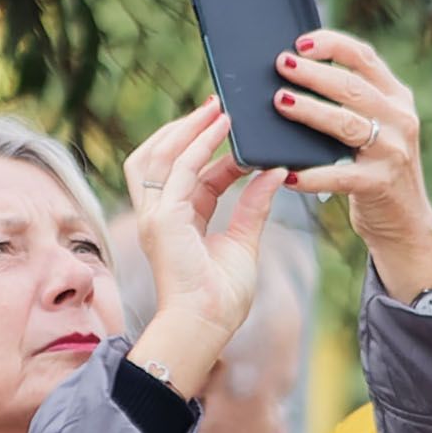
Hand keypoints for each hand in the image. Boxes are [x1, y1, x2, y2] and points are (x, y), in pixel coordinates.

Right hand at [119, 101, 288, 400]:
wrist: (206, 327)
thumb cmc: (221, 298)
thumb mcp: (244, 243)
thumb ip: (254, 207)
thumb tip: (277, 173)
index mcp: (175, 223)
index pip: (187, 175)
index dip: (209, 150)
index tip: (234, 131)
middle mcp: (157, 215)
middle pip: (157, 157)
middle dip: (183, 128)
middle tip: (216, 105)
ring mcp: (154, 216)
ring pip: (158, 155)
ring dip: (187, 128)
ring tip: (216, 108)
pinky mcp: (162, 219)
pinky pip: (178, 169)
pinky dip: (198, 144)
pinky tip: (220, 128)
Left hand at [269, 30, 431, 303]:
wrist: (405, 220)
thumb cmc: (374, 166)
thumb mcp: (375, 126)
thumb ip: (351, 101)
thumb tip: (294, 73)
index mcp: (396, 97)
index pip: (364, 57)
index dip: (331, 44)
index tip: (299, 42)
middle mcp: (399, 118)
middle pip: (352, 87)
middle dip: (314, 73)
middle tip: (281, 64)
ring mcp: (393, 151)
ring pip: (346, 123)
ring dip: (310, 110)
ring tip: (280, 102)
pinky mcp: (380, 183)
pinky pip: (339, 175)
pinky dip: (311, 175)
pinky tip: (287, 173)